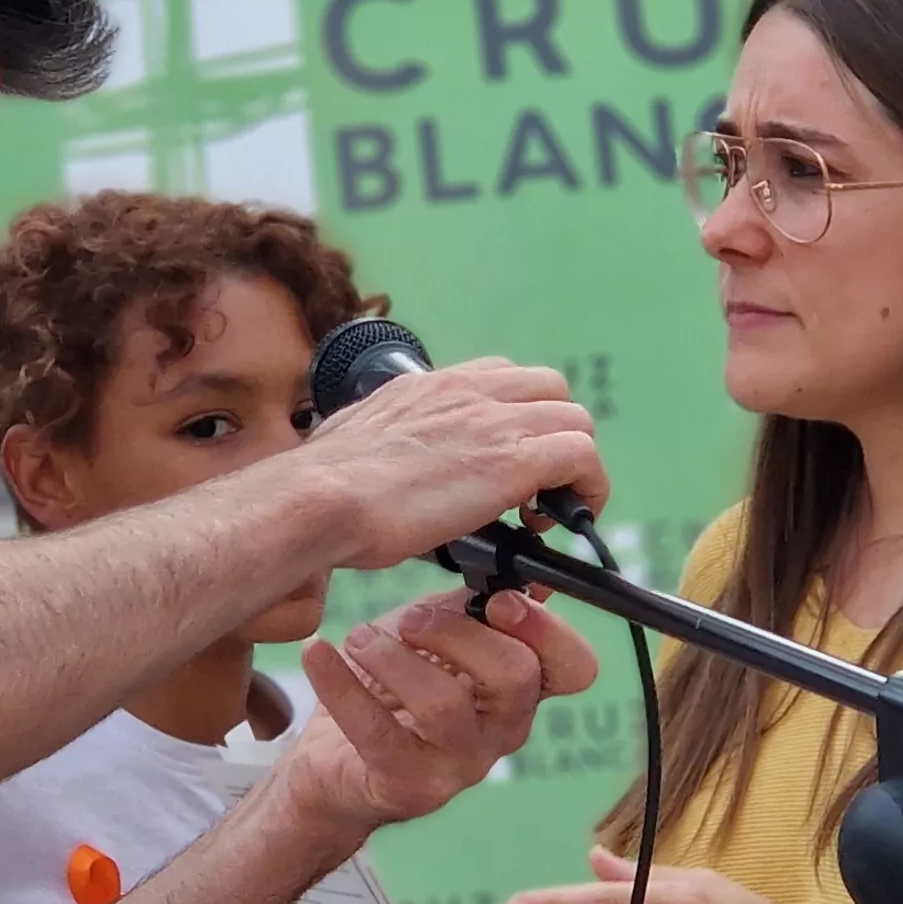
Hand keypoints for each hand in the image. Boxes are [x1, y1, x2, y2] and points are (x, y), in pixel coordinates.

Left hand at [276, 589, 598, 838]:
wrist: (334, 763)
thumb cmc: (394, 687)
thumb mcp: (436, 634)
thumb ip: (472, 604)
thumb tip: (510, 564)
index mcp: (521, 689)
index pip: (575, 668)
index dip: (548, 629)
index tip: (498, 600)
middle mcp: (502, 731)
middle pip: (515, 678)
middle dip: (456, 632)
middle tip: (409, 620)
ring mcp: (459, 766)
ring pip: (444, 705)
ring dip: (393, 657)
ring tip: (360, 640)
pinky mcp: (408, 786)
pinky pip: (378, 732)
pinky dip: (341, 684)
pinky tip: (318, 653)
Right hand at [287, 358, 606, 569]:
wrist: (319, 500)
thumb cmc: (322, 484)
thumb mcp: (354, 437)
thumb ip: (382, 437)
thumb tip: (380, 458)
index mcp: (430, 385)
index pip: (503, 377)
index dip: (516, 418)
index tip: (505, 459)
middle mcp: (469, 391)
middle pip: (551, 392)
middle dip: (552, 437)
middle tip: (532, 488)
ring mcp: (496, 422)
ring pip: (576, 422)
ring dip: (571, 468)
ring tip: (540, 513)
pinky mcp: (515, 462)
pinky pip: (583, 459)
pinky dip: (583, 491)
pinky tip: (548, 525)